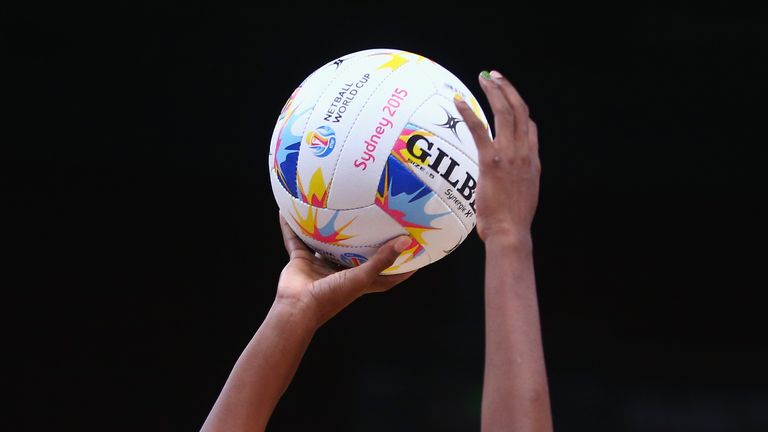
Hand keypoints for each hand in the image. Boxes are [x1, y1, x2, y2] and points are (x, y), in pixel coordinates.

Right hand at [275, 213, 414, 328]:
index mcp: (358, 281)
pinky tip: (287, 211)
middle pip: (354, 254)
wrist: (297, 308)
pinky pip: (295, 239)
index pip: (384, 273)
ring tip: (331, 208)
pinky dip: (290, 227)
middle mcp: (340, 273)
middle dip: (363, 240)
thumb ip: (381, 260)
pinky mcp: (300, 261)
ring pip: (324, 243)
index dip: (399, 265)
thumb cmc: (332, 297)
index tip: (414, 252)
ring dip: (326, 230)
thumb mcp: (361, 277)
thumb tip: (405, 242)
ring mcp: (319, 267)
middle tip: (374, 219)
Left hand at [455, 70, 540, 243]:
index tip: (510, 100)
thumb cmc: (512, 221)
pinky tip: (457, 101)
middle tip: (495, 76)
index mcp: (533, 161)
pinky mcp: (490, 161)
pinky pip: (479, 129)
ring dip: (495, 91)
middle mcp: (524, 153)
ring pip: (505, 112)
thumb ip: (517, 179)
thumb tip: (507, 179)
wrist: (511, 231)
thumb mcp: (523, 195)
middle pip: (519, 111)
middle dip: (508, 89)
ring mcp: (509, 155)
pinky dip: (468, 112)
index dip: (521, 110)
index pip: (530, 127)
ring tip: (485, 78)